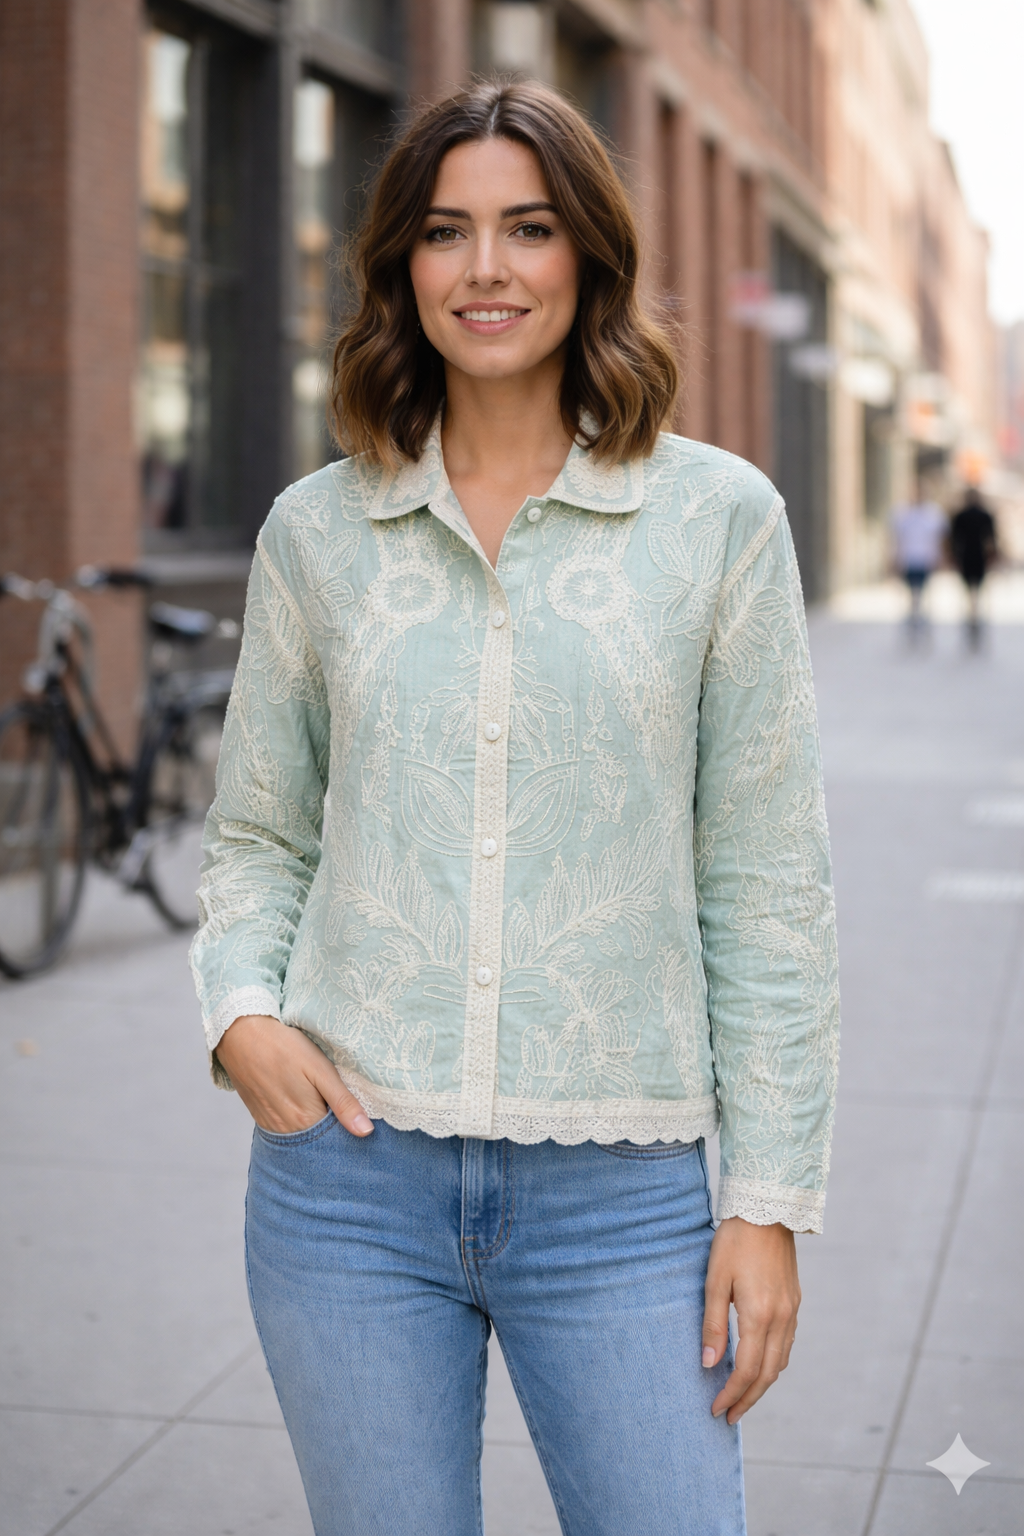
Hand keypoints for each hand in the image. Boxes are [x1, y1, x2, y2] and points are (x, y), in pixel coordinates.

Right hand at [215, 1015, 373, 1138]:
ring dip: (314, 1126)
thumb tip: (366, 1132)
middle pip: (318, 1140)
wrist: (240, 1035)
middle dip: (332, 1130)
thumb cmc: (284, 1047)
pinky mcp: (260, 1118)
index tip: (357, 1115)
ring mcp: (271, 1126)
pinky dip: (297, 1123)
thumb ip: (343, 1102)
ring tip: (320, 1102)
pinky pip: (285, 1130)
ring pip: (301, 1136)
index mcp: (306, 1120)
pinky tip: (301, 1104)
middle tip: (340, 1106)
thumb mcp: (320, 1069)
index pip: (336, 1139)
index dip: (349, 1128)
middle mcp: (287, 1131)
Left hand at [702, 1216, 800, 1423]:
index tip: (716, 1409)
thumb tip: (708, 1364)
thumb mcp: (715, 1280)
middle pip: (767, 1375)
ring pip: (780, 1362)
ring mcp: (792, 1311)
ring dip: (762, 1384)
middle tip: (729, 1416)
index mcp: (760, 1315)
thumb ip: (713, 1324)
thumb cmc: (735, 1241)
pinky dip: (773, 1363)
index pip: (746, 1370)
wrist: (767, 1208)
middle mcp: (781, 1319)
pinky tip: (759, 1363)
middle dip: (748, 1399)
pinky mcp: (795, 1301)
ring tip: (741, 1395)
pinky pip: (787, 1344)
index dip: (731, 1394)